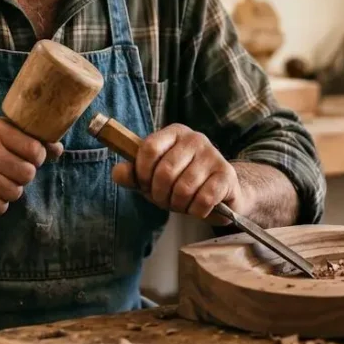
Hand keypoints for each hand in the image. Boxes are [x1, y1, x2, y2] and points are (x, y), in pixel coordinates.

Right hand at [0, 115, 63, 215]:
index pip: (34, 149)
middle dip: (21, 176)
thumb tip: (58, 149)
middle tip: (6, 173)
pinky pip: (0, 207)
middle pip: (27, 173)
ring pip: (15, 192)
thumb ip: (21, 138)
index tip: (28, 159)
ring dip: (7, 192)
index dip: (37, 158)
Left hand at [110, 124, 244, 224]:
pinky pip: (203, 199)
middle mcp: (195, 138)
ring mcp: (213, 154)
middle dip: (161, 195)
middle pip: (165, 172)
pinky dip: (196, 211)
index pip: (149, 148)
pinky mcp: (226, 174)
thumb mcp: (153, 178)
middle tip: (166, 200)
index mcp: (174, 133)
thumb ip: (134, 175)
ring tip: (182, 204)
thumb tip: (118, 172)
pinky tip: (199, 208)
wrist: (220, 192)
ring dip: (179, 205)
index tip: (146, 184)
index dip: (142, 173)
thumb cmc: (182, 182)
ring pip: (184, 188)